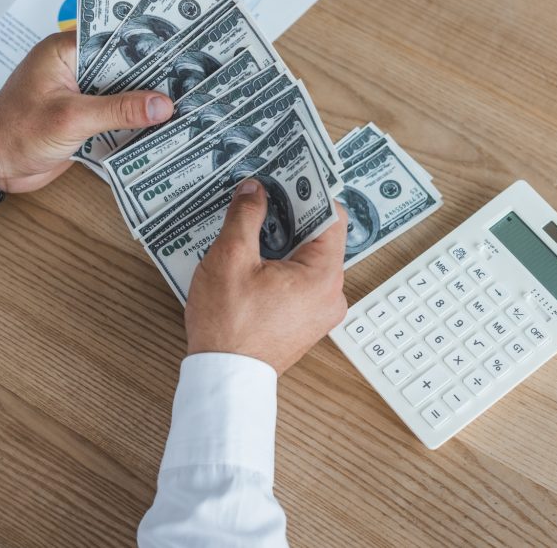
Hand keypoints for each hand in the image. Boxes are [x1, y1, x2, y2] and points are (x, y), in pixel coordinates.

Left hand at [0, 31, 173, 192]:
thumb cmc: (16, 132)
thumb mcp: (72, 118)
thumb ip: (118, 110)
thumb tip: (162, 105)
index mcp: (66, 51)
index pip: (115, 37)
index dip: (148, 43)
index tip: (181, 48)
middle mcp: (75, 67)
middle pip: (123, 65)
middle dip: (154, 75)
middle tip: (193, 79)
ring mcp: (79, 93)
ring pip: (122, 91)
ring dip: (146, 101)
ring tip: (187, 102)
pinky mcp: (83, 117)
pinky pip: (115, 114)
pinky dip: (134, 121)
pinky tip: (161, 126)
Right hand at [184, 180, 349, 374]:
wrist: (224, 380)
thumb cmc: (228, 325)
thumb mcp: (230, 258)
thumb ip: (246, 216)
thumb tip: (254, 190)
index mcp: (324, 276)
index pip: (332, 217)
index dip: (309, 192)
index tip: (286, 177)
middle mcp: (331, 295)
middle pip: (318, 238)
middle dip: (288, 216)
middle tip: (260, 198)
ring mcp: (319, 312)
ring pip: (306, 261)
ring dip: (280, 242)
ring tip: (249, 229)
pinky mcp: (304, 324)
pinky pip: (298, 282)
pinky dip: (279, 267)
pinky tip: (251, 261)